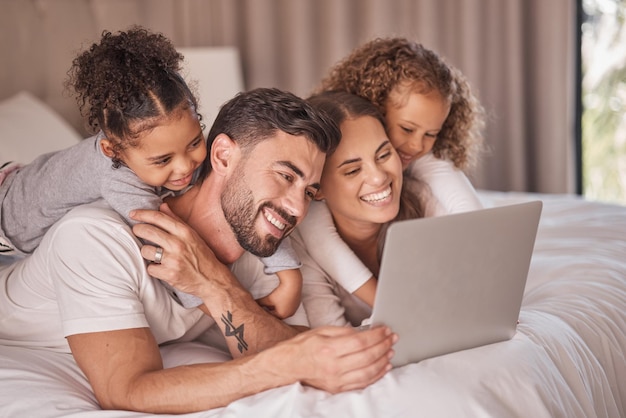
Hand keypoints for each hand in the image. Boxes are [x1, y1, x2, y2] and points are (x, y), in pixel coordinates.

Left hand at [130, 203, 237, 302]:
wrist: (212, 278)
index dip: (142, 214)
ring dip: (147, 252)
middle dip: (138, 229)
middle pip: (147, 231)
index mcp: (184, 232)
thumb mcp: (193, 234)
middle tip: (137, 231)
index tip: (133, 214)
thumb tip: (162, 206)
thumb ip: (176, 220)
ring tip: (154, 254)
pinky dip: (154, 269)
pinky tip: (161, 267)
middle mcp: (178, 244)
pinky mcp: (169, 274)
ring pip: (145, 250)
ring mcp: (173, 259)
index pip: (158, 217)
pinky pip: (150, 268)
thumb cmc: (202, 255)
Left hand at [256, 269, 301, 318]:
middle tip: (267, 306)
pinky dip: (284, 304)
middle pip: (278, 314)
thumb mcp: (268, 299)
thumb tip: (253, 305)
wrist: (293, 283)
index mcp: (282, 315)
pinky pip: (288, 306)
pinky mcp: (297, 303)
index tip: (261, 310)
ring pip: (284, 310)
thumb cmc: (280, 292)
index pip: (272, 317)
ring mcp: (294, 308)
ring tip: (274, 301)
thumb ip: (260, 303)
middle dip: (272, 310)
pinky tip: (281, 298)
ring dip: (278, 307)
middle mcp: (289, 314)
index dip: (266, 313)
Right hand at [268, 325, 396, 392]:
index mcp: (328, 349)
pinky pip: (362, 383)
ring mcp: (336, 380)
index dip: (376, 335)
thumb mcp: (321, 331)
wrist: (288, 366)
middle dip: (384, 346)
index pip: (360, 342)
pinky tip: (383, 367)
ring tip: (390, 351)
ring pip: (368, 372)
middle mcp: (333, 367)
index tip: (385, 330)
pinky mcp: (337, 389)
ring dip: (383, 361)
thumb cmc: (303, 346)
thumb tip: (364, 333)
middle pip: (367, 356)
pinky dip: (376, 375)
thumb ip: (344, 332)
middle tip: (392, 338)